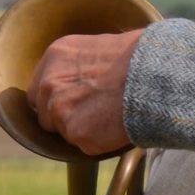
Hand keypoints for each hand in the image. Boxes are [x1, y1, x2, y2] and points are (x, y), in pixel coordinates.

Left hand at [28, 29, 142, 159]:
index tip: (74, 103)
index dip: (57, 99)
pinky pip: (83, 146)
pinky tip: (115, 126)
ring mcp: (60, 110)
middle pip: (45, 114)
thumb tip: (80, 82)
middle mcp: (49, 83)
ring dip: (81, 130)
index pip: (39, 90)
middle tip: (93, 113)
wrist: (155, 75)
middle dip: (64, 118)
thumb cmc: (139, 58)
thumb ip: (79, 67)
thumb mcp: (100, 48)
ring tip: (109, 117)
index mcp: (55, 57)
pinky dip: (98, 142)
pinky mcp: (76, 133)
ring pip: (63, 133)